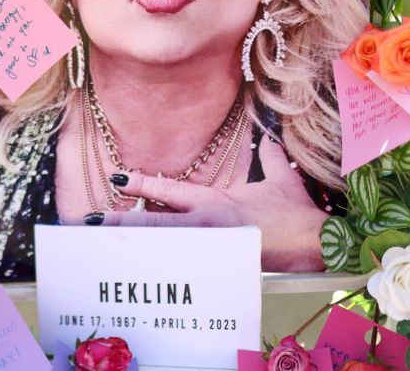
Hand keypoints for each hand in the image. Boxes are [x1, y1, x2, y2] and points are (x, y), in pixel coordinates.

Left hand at [94, 138, 329, 271]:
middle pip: (156, 224)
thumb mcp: (280, 179)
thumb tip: (267, 137)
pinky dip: (162, 267)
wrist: (314, 245)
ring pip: (165, 247)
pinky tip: (142, 272)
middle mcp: (207, 224)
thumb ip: (268, 156)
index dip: (142, 184)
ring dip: (136, 247)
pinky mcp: (219, 267)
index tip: (117, 180)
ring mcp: (211, 248)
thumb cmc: (295, 213)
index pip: (170, 190)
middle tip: (94, 223)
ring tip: (105, 248)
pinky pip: (183, 265)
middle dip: (124, 224)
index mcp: (215, 201)